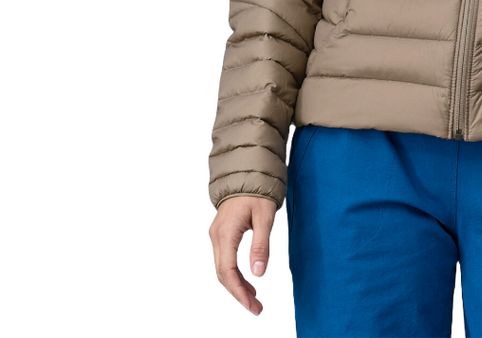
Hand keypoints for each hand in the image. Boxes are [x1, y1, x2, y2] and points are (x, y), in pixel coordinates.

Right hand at [208, 195, 277, 314]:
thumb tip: (259, 272)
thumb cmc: (257, 191)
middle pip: (223, 274)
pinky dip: (235, 274)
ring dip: (237, 285)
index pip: (227, 271)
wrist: (246, 172)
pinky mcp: (221, 233)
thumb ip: (261, 244)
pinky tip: (248, 281)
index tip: (251, 305)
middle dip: (238, 293)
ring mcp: (217, 235)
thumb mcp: (265, 216)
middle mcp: (216, 236)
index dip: (238, 291)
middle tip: (256, 307)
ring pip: (223, 268)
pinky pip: (225, 260)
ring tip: (254, 298)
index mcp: (226, 232)